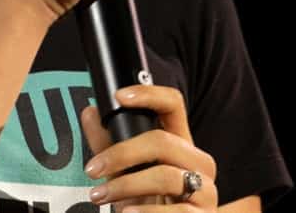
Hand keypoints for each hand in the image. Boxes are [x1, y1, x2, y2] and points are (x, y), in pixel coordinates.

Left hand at [79, 84, 218, 210]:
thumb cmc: (146, 200)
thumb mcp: (125, 171)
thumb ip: (107, 144)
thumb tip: (90, 113)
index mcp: (180, 142)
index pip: (173, 104)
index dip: (148, 94)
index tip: (119, 97)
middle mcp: (198, 161)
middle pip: (162, 141)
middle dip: (121, 154)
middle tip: (94, 168)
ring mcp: (205, 189)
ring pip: (165, 176)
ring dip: (125, 186)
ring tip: (102, 195)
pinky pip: (175, 211)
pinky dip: (146, 212)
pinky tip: (128, 212)